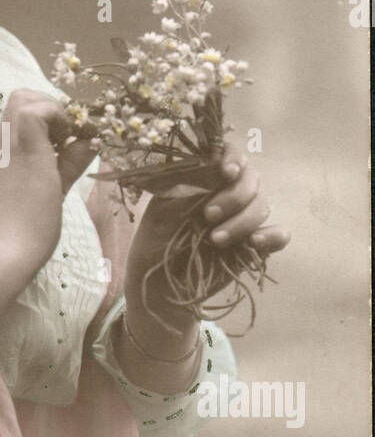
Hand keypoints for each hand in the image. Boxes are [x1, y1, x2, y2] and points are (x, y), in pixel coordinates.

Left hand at [0, 90, 98, 269]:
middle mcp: (2, 144)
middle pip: (20, 99)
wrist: (6, 249)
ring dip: (38, 122)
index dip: (58, 112)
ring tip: (56, 148)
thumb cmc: (39, 221)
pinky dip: (28, 138)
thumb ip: (77, 155)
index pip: (34, 105)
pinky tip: (42, 161)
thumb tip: (92, 137)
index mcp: (21, 147)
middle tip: (65, 133)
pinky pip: (9, 137)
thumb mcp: (63, 185)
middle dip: (47, 108)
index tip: (72, 133)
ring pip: (14, 115)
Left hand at [124, 142, 290, 333]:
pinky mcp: (256, 244)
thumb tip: (217, 163)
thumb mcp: (165, 205)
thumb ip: (191, 181)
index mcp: (209, 178)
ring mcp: (245, 218)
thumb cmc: (158, 238)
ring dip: (241, 221)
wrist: (162, 281)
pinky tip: (254, 243)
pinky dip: (272, 236)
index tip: (226, 172)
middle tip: (208, 216)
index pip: (231, 155)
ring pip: (263, 206)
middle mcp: (230, 193)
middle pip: (252, 180)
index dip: (234, 158)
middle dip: (234, 197)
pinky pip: (279, 234)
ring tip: (215, 240)